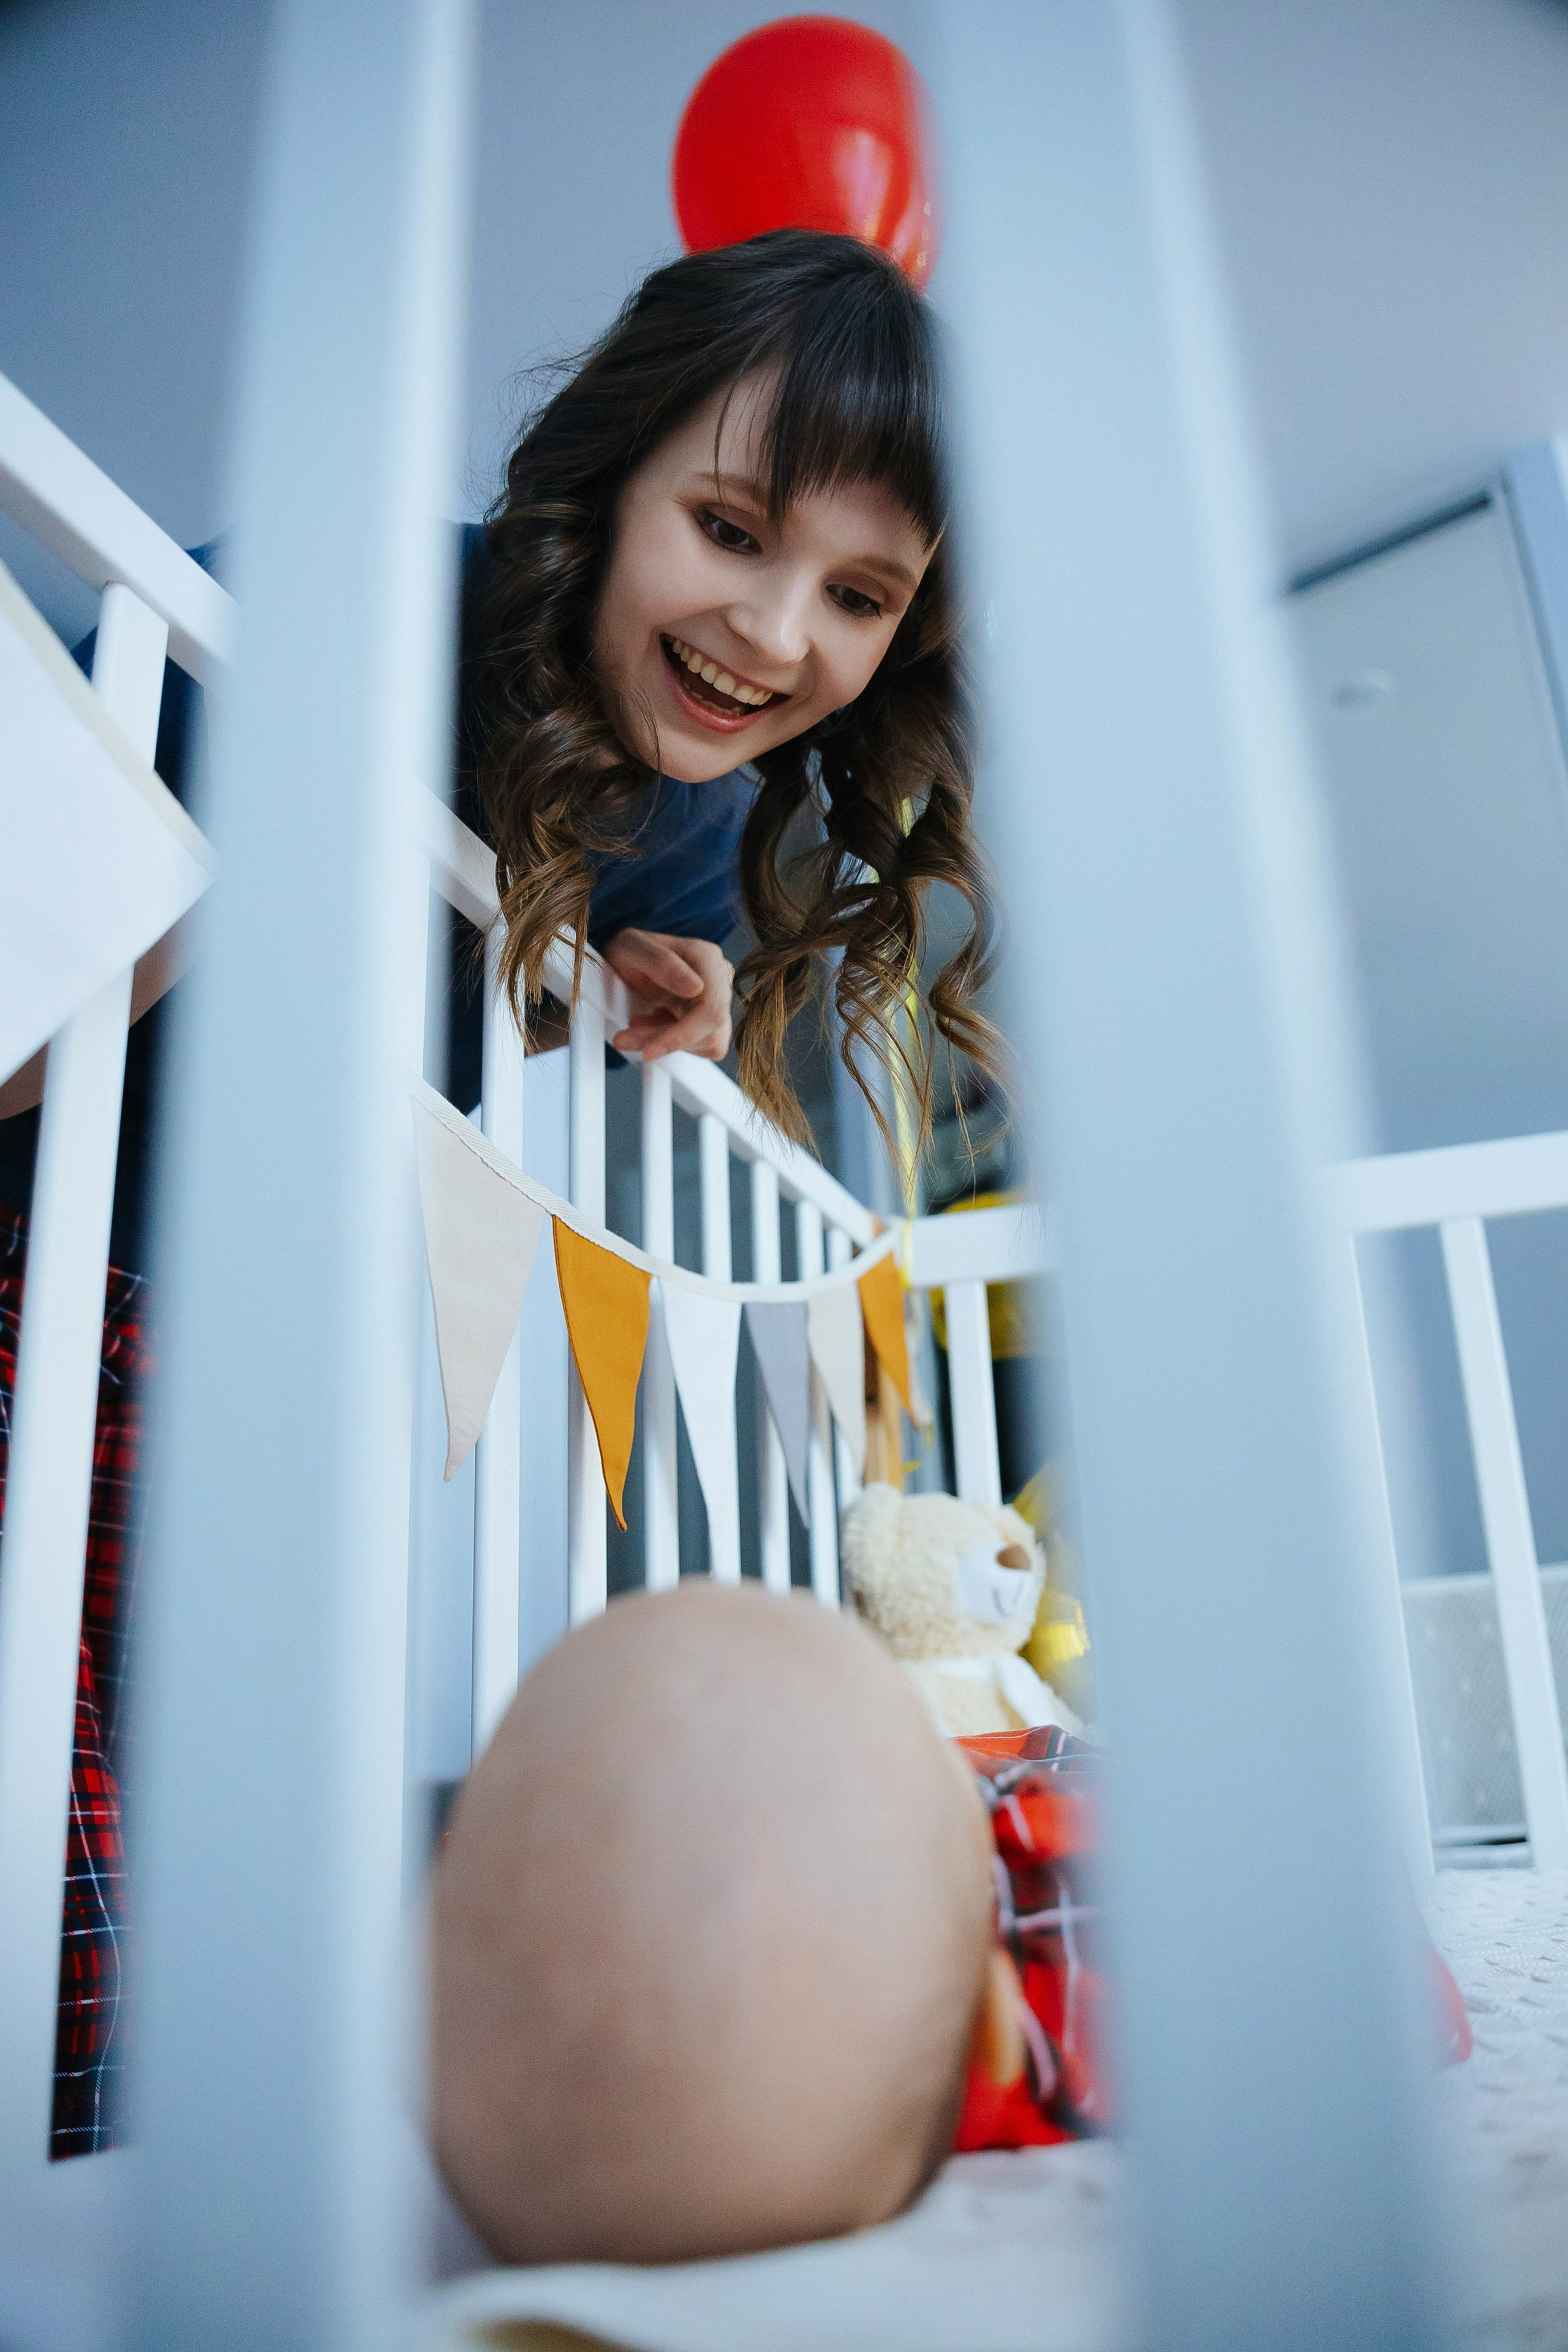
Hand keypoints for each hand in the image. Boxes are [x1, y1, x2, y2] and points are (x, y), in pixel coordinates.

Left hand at [603, 928, 733, 1061]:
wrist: (627, 960)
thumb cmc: (629, 949)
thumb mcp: (631, 948)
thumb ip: (661, 963)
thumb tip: (695, 988)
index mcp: (707, 957)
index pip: (711, 1010)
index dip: (682, 1036)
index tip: (649, 1050)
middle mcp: (719, 979)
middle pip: (708, 1031)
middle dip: (664, 1041)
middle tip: (625, 1040)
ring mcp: (718, 1000)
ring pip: (703, 1042)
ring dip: (664, 1042)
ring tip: (635, 1028)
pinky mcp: (710, 1020)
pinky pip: (697, 1045)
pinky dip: (669, 1042)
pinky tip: (652, 1025)